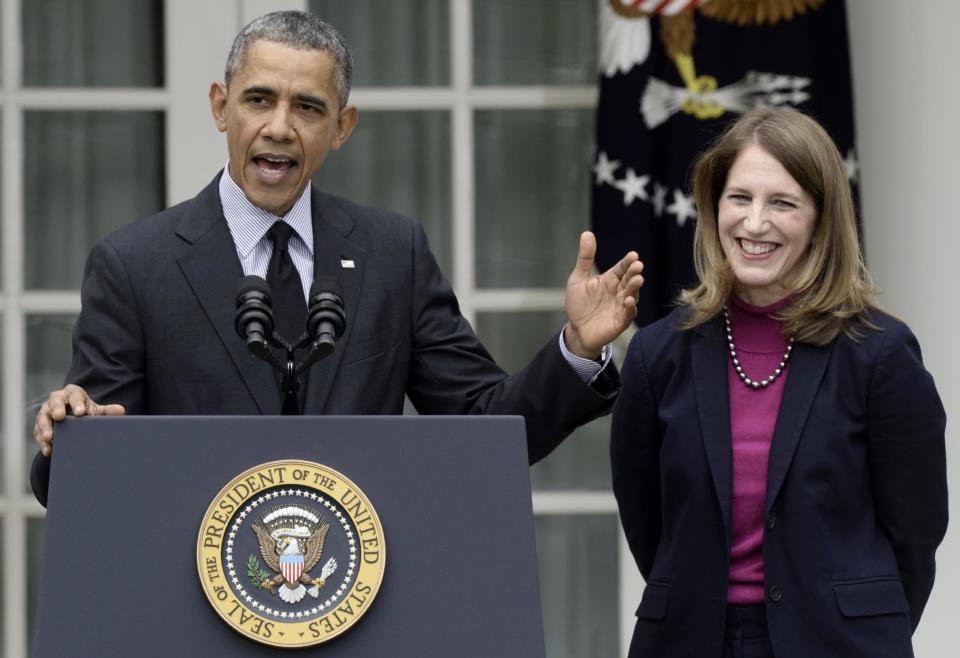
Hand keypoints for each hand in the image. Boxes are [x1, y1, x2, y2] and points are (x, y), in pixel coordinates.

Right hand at [33, 384, 124, 456]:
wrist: (73, 419)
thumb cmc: (85, 411)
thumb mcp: (95, 410)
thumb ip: (106, 411)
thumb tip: (121, 411)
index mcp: (72, 393)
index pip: (74, 395)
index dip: (77, 403)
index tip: (81, 412)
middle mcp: (57, 400)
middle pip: (54, 402)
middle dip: (56, 409)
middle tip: (59, 417)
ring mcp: (46, 412)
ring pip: (42, 417)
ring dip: (45, 427)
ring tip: (49, 437)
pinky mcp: (40, 426)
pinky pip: (38, 432)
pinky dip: (42, 442)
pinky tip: (48, 450)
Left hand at [563, 231, 643, 358]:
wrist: (576, 330)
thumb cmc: (579, 304)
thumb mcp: (578, 279)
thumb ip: (585, 258)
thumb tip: (587, 233)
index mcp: (610, 280)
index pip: (622, 268)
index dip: (628, 262)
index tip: (633, 255)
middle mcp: (618, 292)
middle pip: (629, 280)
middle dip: (634, 273)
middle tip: (637, 266)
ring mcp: (620, 307)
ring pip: (632, 295)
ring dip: (635, 288)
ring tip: (638, 279)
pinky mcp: (619, 322)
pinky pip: (627, 314)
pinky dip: (629, 308)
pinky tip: (629, 300)